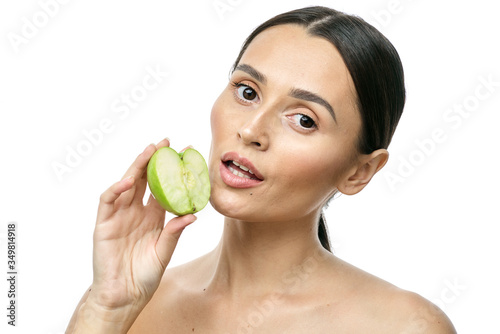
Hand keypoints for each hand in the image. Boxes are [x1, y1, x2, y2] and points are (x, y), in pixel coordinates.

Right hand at [87, 138, 195, 321]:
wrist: (124, 295)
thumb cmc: (145, 275)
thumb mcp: (165, 251)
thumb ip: (175, 231)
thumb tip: (194, 214)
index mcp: (153, 216)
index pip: (162, 187)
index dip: (172, 172)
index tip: (186, 156)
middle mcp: (136, 211)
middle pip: (145, 179)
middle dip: (154, 160)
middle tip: (166, 143)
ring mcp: (119, 215)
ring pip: (127, 183)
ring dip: (137, 166)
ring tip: (150, 151)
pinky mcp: (104, 223)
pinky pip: (108, 200)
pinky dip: (117, 188)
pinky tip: (130, 179)